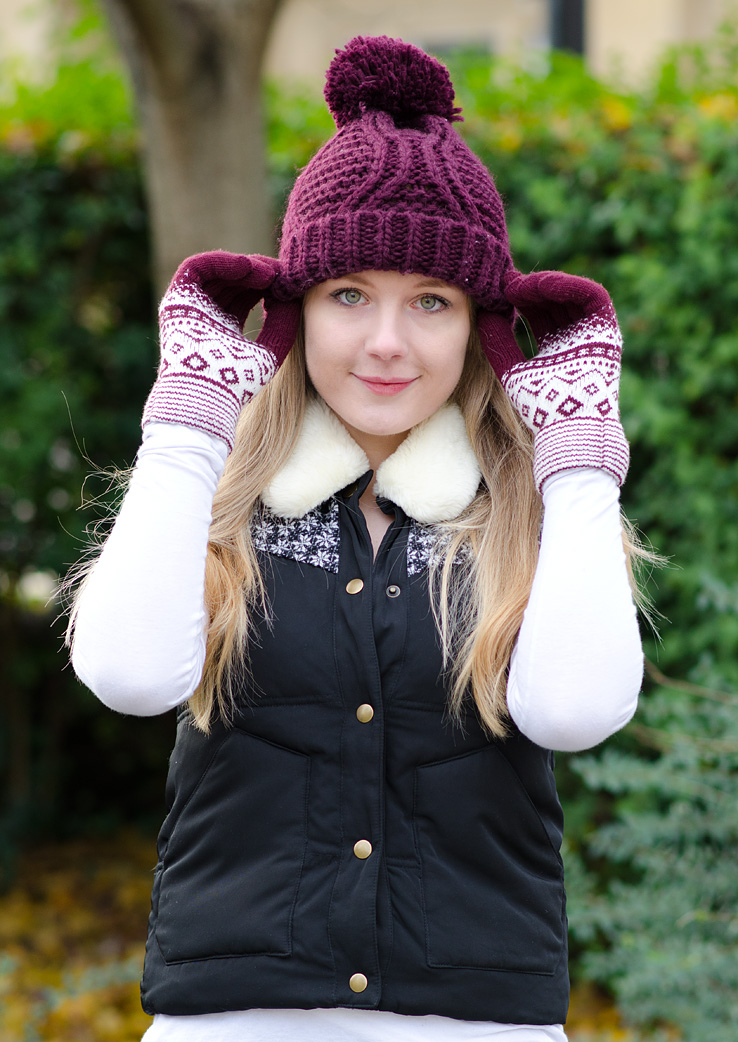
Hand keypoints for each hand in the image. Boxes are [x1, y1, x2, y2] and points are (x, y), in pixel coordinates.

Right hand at [142, 251, 301, 450]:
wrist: (208, 391)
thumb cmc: (239, 382)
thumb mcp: (270, 352)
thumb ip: (282, 326)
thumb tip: (292, 297)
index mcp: (225, 331)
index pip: (245, 298)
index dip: (266, 286)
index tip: (287, 282)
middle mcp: (206, 317)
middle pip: (232, 283)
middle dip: (257, 274)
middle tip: (281, 272)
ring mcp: (190, 308)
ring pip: (216, 273)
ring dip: (243, 266)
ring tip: (268, 271)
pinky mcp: (177, 299)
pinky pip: (197, 268)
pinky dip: (222, 261)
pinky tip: (246, 266)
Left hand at [477, 271, 628, 491]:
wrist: (568, 424)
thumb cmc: (540, 407)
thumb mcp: (511, 370)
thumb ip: (498, 344)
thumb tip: (482, 314)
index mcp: (553, 352)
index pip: (536, 317)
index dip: (518, 301)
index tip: (497, 291)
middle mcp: (574, 342)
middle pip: (553, 304)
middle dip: (529, 290)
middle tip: (505, 282)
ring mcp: (592, 336)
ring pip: (571, 296)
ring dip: (545, 285)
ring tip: (518, 283)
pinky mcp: (608, 331)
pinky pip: (592, 297)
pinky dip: (569, 285)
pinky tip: (541, 283)